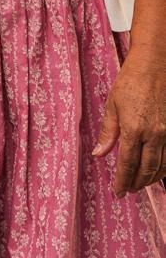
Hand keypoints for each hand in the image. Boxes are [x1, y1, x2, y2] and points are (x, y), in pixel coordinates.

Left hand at [92, 46, 165, 194]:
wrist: (155, 65)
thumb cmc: (130, 81)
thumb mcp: (113, 105)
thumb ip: (108, 133)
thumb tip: (99, 154)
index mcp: (134, 130)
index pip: (128, 164)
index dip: (122, 181)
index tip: (118, 192)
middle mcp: (154, 135)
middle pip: (147, 169)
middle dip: (137, 183)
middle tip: (128, 191)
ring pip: (162, 166)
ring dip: (151, 178)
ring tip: (141, 183)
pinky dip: (165, 168)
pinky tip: (157, 170)